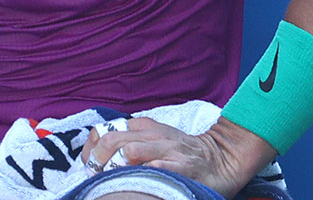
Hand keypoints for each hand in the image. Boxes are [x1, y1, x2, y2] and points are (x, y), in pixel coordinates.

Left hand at [80, 116, 272, 198]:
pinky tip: (137, 184)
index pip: (104, 130)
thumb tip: (99, 155)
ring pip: (129, 151)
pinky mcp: (181, 166)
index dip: (90, 149)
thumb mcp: (154, 140)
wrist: (223, 157)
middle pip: (111, 140)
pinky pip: (155, 167)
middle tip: (95, 176)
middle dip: (97, 159)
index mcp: (143, 127)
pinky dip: (142, 174)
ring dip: (115, 168)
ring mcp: (167, 150)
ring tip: (112, 181)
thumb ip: (130, 142)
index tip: (89, 165)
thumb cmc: (182, 153)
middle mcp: (153, 135)